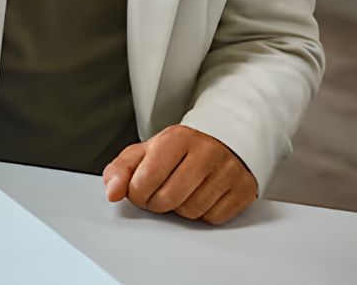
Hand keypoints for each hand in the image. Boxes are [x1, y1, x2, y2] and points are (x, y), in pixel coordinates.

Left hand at [102, 125, 257, 224]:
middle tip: (158, 193)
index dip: (136, 192)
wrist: (223, 142)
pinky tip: (201, 196)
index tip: (139, 188)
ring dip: (180, 209)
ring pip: (191, 211)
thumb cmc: (180, 150)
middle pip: (168, 199)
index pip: (146, 178)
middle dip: (156, 203)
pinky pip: (214, 218)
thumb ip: (121, 170)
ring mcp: (228, 171)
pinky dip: (203, 214)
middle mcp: (206, 152)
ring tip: (182, 191)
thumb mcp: (146, 152)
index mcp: (177, 138)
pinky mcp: (244, 190)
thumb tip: (112, 193)